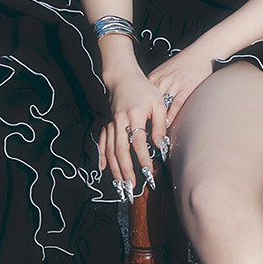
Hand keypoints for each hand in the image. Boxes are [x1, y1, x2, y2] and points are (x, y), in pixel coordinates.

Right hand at [98, 67, 167, 193]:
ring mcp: (111, 123)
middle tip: (131, 185)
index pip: (138, 141)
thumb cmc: (143, 89)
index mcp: (135, 115)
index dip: (143, 158)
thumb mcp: (158, 103)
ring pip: (110, 149)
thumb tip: (160, 145)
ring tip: (120, 183)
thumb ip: (159, 124)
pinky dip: (101, 156)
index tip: (148, 171)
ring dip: (115, 168)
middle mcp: (120, 120)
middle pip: (120, 149)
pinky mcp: (107, 124)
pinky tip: (103, 168)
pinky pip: (102, 142)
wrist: (123, 78)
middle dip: (125, 169)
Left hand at [146, 46, 214, 130]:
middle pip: (149, 104)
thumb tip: (147, 100)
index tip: (136, 123)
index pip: (141, 98)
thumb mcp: (164, 72)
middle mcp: (162, 81)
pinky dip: (171, 118)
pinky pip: (175, 107)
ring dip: (157, 122)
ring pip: (161, 108)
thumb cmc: (183, 63)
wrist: (200, 53)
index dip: (138, 112)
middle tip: (141, 132)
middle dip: (145, 118)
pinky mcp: (186, 89)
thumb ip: (155, 85)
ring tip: (154, 134)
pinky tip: (168, 126)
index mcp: (154, 77)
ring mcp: (173, 86)